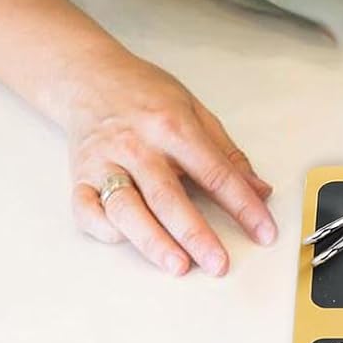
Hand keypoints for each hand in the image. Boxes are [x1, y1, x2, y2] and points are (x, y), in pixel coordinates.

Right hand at [64, 51, 276, 276]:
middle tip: (219, 262)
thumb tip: (259, 190)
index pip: (216, 173)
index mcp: (173, 126)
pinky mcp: (79, 177)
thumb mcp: (195, 110)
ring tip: (178, 265)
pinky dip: (107, 230)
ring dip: (153, 242)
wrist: (91, 77)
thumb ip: (227, 154)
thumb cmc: (145, 93)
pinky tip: (128, 241)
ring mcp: (105, 163)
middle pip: (170, 197)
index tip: (263, 230)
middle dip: (197, 235)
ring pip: (128, 210)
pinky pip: (89, 211)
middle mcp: (138, 146)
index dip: (243, 206)